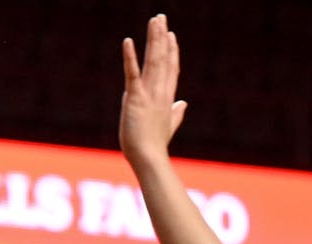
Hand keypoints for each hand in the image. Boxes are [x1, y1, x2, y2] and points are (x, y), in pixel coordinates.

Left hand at [119, 14, 187, 165]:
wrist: (149, 159)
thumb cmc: (154, 146)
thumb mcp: (168, 127)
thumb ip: (176, 114)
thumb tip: (183, 104)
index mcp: (167, 99)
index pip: (171, 70)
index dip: (172, 51)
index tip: (171, 35)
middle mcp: (160, 92)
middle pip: (163, 59)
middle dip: (161, 37)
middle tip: (160, 17)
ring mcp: (149, 94)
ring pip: (153, 61)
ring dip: (153, 39)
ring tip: (154, 21)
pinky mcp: (135, 98)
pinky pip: (132, 74)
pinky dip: (130, 57)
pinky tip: (128, 41)